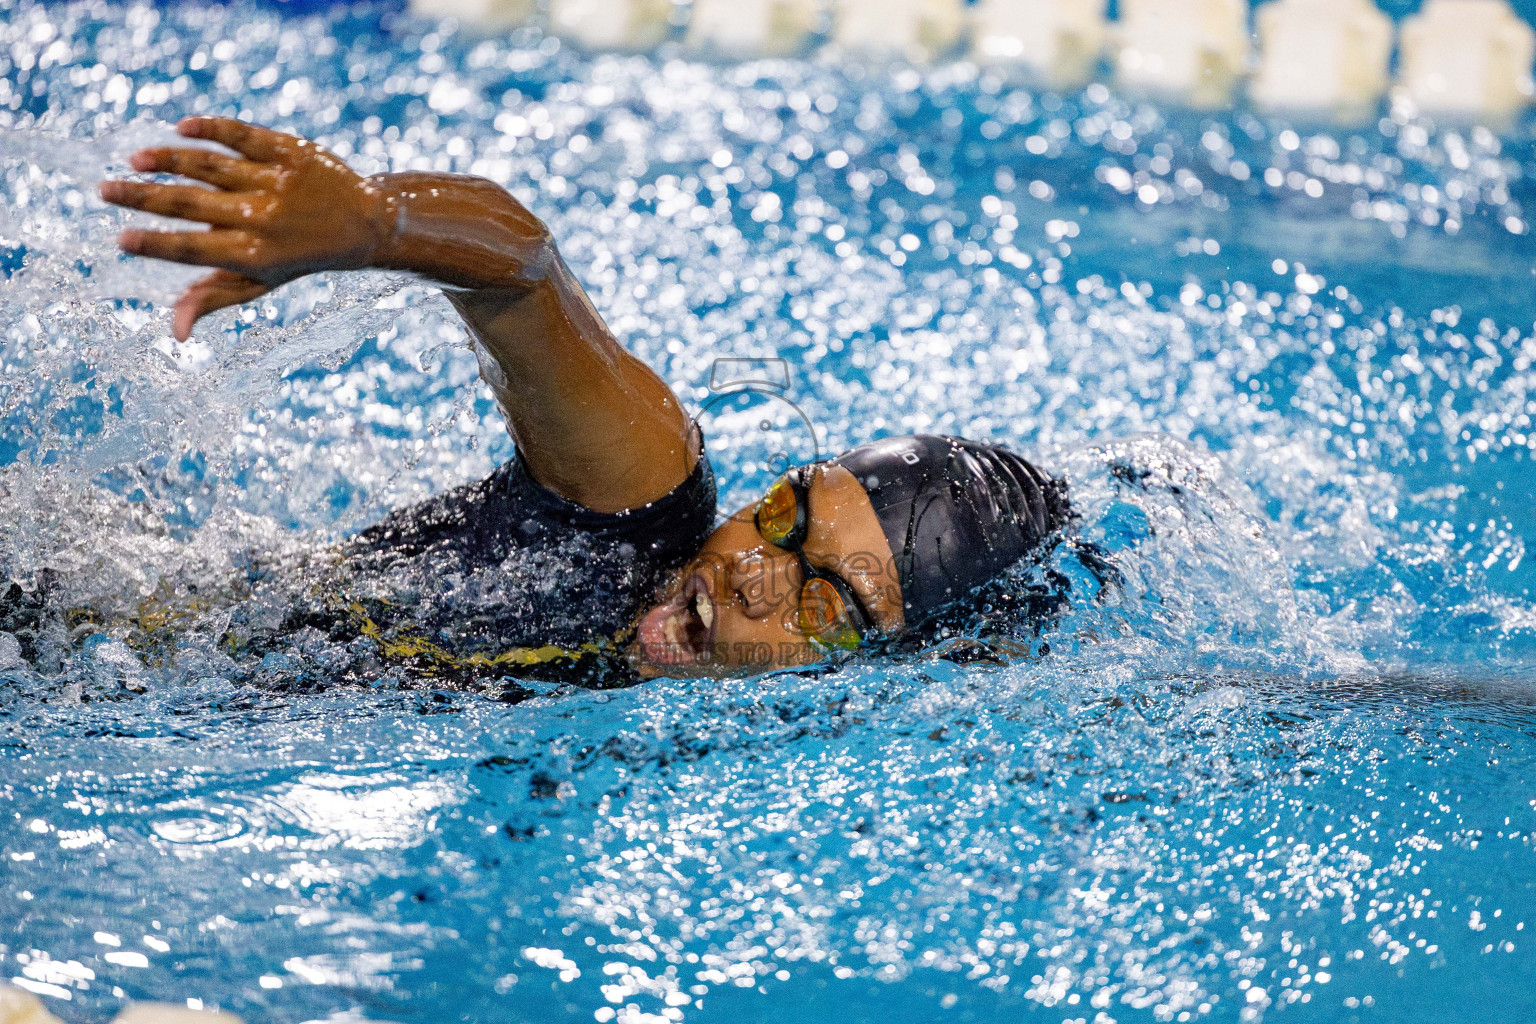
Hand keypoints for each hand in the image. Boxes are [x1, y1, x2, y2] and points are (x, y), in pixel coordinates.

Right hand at [100, 116, 390, 340]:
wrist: (365, 224)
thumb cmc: (299, 257)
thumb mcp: (261, 283)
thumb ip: (213, 298)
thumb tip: (174, 333)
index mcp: (253, 254)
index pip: (192, 250)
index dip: (155, 245)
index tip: (120, 238)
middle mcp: (264, 218)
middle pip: (190, 204)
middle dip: (142, 198)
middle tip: (105, 190)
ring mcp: (277, 181)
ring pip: (211, 165)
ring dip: (169, 159)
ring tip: (136, 160)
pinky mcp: (290, 151)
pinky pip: (244, 135)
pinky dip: (212, 129)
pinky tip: (181, 127)